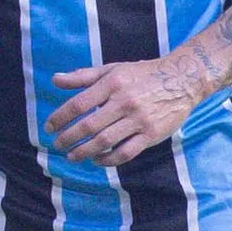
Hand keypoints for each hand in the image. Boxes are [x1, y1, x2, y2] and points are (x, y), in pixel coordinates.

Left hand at [47, 55, 209, 165]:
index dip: (60, 118)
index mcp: (112, 83)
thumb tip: (55, 80)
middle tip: (57, 144)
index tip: (49, 127)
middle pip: (88, 126)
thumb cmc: (142, 74)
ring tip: (72, 156)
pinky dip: (108, 159)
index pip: (79, 104)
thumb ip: (83, 76)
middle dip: (68, 138)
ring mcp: (139, 120)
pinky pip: (125, 153)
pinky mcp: (151, 134)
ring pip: (104, 141)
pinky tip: (97, 159)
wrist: (182, 80)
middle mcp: (124, 101)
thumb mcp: (113, 70)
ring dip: (84, 152)